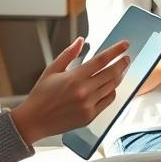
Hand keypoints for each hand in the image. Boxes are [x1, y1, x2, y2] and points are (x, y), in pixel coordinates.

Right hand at [12, 37, 129, 144]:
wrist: (34, 121)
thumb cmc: (41, 95)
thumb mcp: (52, 70)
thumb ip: (69, 54)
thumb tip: (81, 40)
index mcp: (74, 78)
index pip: (101, 60)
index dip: (116, 50)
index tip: (125, 45)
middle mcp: (84, 91)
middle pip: (111, 73)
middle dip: (122, 63)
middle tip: (126, 58)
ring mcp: (88, 105)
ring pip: (112, 87)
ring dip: (118, 77)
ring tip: (120, 70)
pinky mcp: (90, 116)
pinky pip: (108, 101)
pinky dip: (112, 92)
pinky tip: (110, 87)